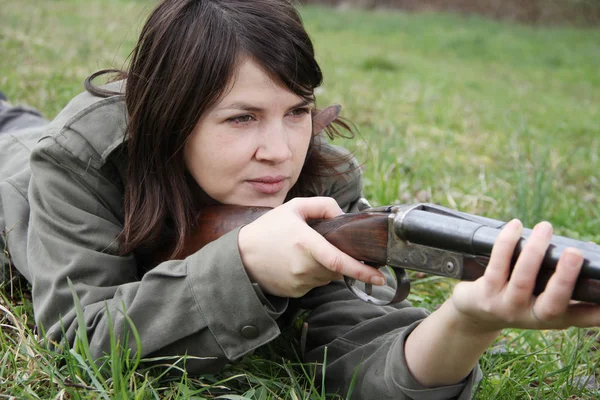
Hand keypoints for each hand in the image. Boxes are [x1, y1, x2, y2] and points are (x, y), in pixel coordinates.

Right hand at [237, 197, 385, 297]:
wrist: (240, 256)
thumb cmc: (267, 230)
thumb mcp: (293, 208)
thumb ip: (322, 205)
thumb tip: (343, 215)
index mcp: (305, 243)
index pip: (340, 261)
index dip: (362, 271)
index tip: (379, 276)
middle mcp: (304, 266)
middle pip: (337, 268)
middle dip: (340, 259)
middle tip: (329, 247)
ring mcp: (299, 282)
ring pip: (327, 277)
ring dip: (326, 266)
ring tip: (306, 252)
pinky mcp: (295, 292)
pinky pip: (314, 284)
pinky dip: (313, 274)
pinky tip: (297, 263)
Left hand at [450, 219, 599, 332]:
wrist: (476, 314)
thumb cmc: (518, 297)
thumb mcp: (541, 295)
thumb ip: (561, 279)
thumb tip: (588, 250)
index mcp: (553, 317)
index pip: (581, 317)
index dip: (598, 312)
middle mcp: (532, 316)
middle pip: (553, 302)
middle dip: (565, 277)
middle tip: (575, 252)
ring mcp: (507, 307)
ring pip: (523, 279)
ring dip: (535, 251)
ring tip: (545, 227)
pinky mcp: (485, 294)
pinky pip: (497, 266)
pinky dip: (506, 243)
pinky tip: (515, 226)